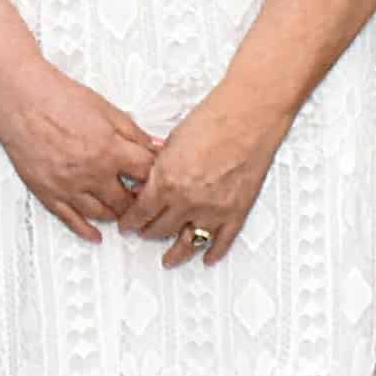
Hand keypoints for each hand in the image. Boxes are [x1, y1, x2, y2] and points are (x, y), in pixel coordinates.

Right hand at [0, 59, 159, 241]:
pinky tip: (96, 235)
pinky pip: (71, 220)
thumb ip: (134, 133)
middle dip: (138, 201)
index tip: (158, 179)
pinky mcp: (49, 193)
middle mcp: (93, 174)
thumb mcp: (107, 110)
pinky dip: (86, 231)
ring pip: (102, 214)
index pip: (146, 175)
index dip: (156, 177)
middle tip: (142, 200)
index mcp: (111, 151)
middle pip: (127, 201)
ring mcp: (70, 187)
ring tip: (122, 211)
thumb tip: (156, 147)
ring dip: (116, 215)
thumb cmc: (60, 98)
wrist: (22, 100)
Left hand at [128, 83, 283, 268]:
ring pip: (188, 243)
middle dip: (149, 233)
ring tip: (169, 260)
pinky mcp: (236, 212)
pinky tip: (207, 258)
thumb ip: (159, 167)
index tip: (127, 225)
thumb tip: (150, 180)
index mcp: (167, 182)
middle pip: (160, 230)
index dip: (130, 221)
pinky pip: (222, 241)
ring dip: (176, 254)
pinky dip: (214, 252)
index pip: (140, 213)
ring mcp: (213, 210)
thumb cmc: (214, 120)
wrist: (248, 116)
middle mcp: (188, 201)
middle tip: (144, 234)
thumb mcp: (171, 143)